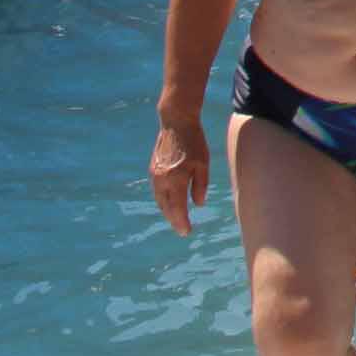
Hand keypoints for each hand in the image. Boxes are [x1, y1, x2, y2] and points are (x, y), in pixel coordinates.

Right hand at [149, 114, 208, 233]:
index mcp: (176, 179)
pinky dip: (163, 200)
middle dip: (174, 220)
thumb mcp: (203, 163)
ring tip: (177, 218)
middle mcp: (162, 180)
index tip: (186, 232)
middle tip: (182, 229)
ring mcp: (155, 175)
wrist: (176, 122)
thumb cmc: (194, 142)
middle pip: (166, 207)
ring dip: (167, 211)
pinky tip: (170, 202)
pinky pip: (157, 191)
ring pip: (160, 200)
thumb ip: (200, 185)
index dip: (181, 222)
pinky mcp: (152, 170)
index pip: (177, 208)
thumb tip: (198, 204)